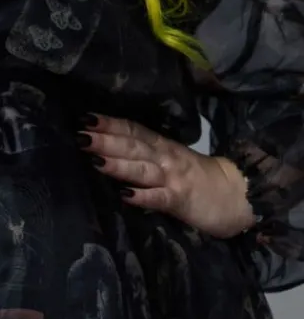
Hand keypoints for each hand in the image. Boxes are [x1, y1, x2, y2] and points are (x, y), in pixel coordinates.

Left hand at [76, 114, 256, 238]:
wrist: (237, 196)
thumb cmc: (199, 181)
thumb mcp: (170, 163)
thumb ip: (146, 158)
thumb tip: (111, 153)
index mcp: (162, 147)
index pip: (134, 131)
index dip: (111, 124)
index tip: (85, 118)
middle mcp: (166, 158)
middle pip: (133, 146)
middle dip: (106, 139)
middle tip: (81, 133)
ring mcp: (174, 178)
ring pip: (142, 169)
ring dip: (118, 164)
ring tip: (94, 159)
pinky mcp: (181, 201)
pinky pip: (160, 198)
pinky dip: (143, 196)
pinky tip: (125, 196)